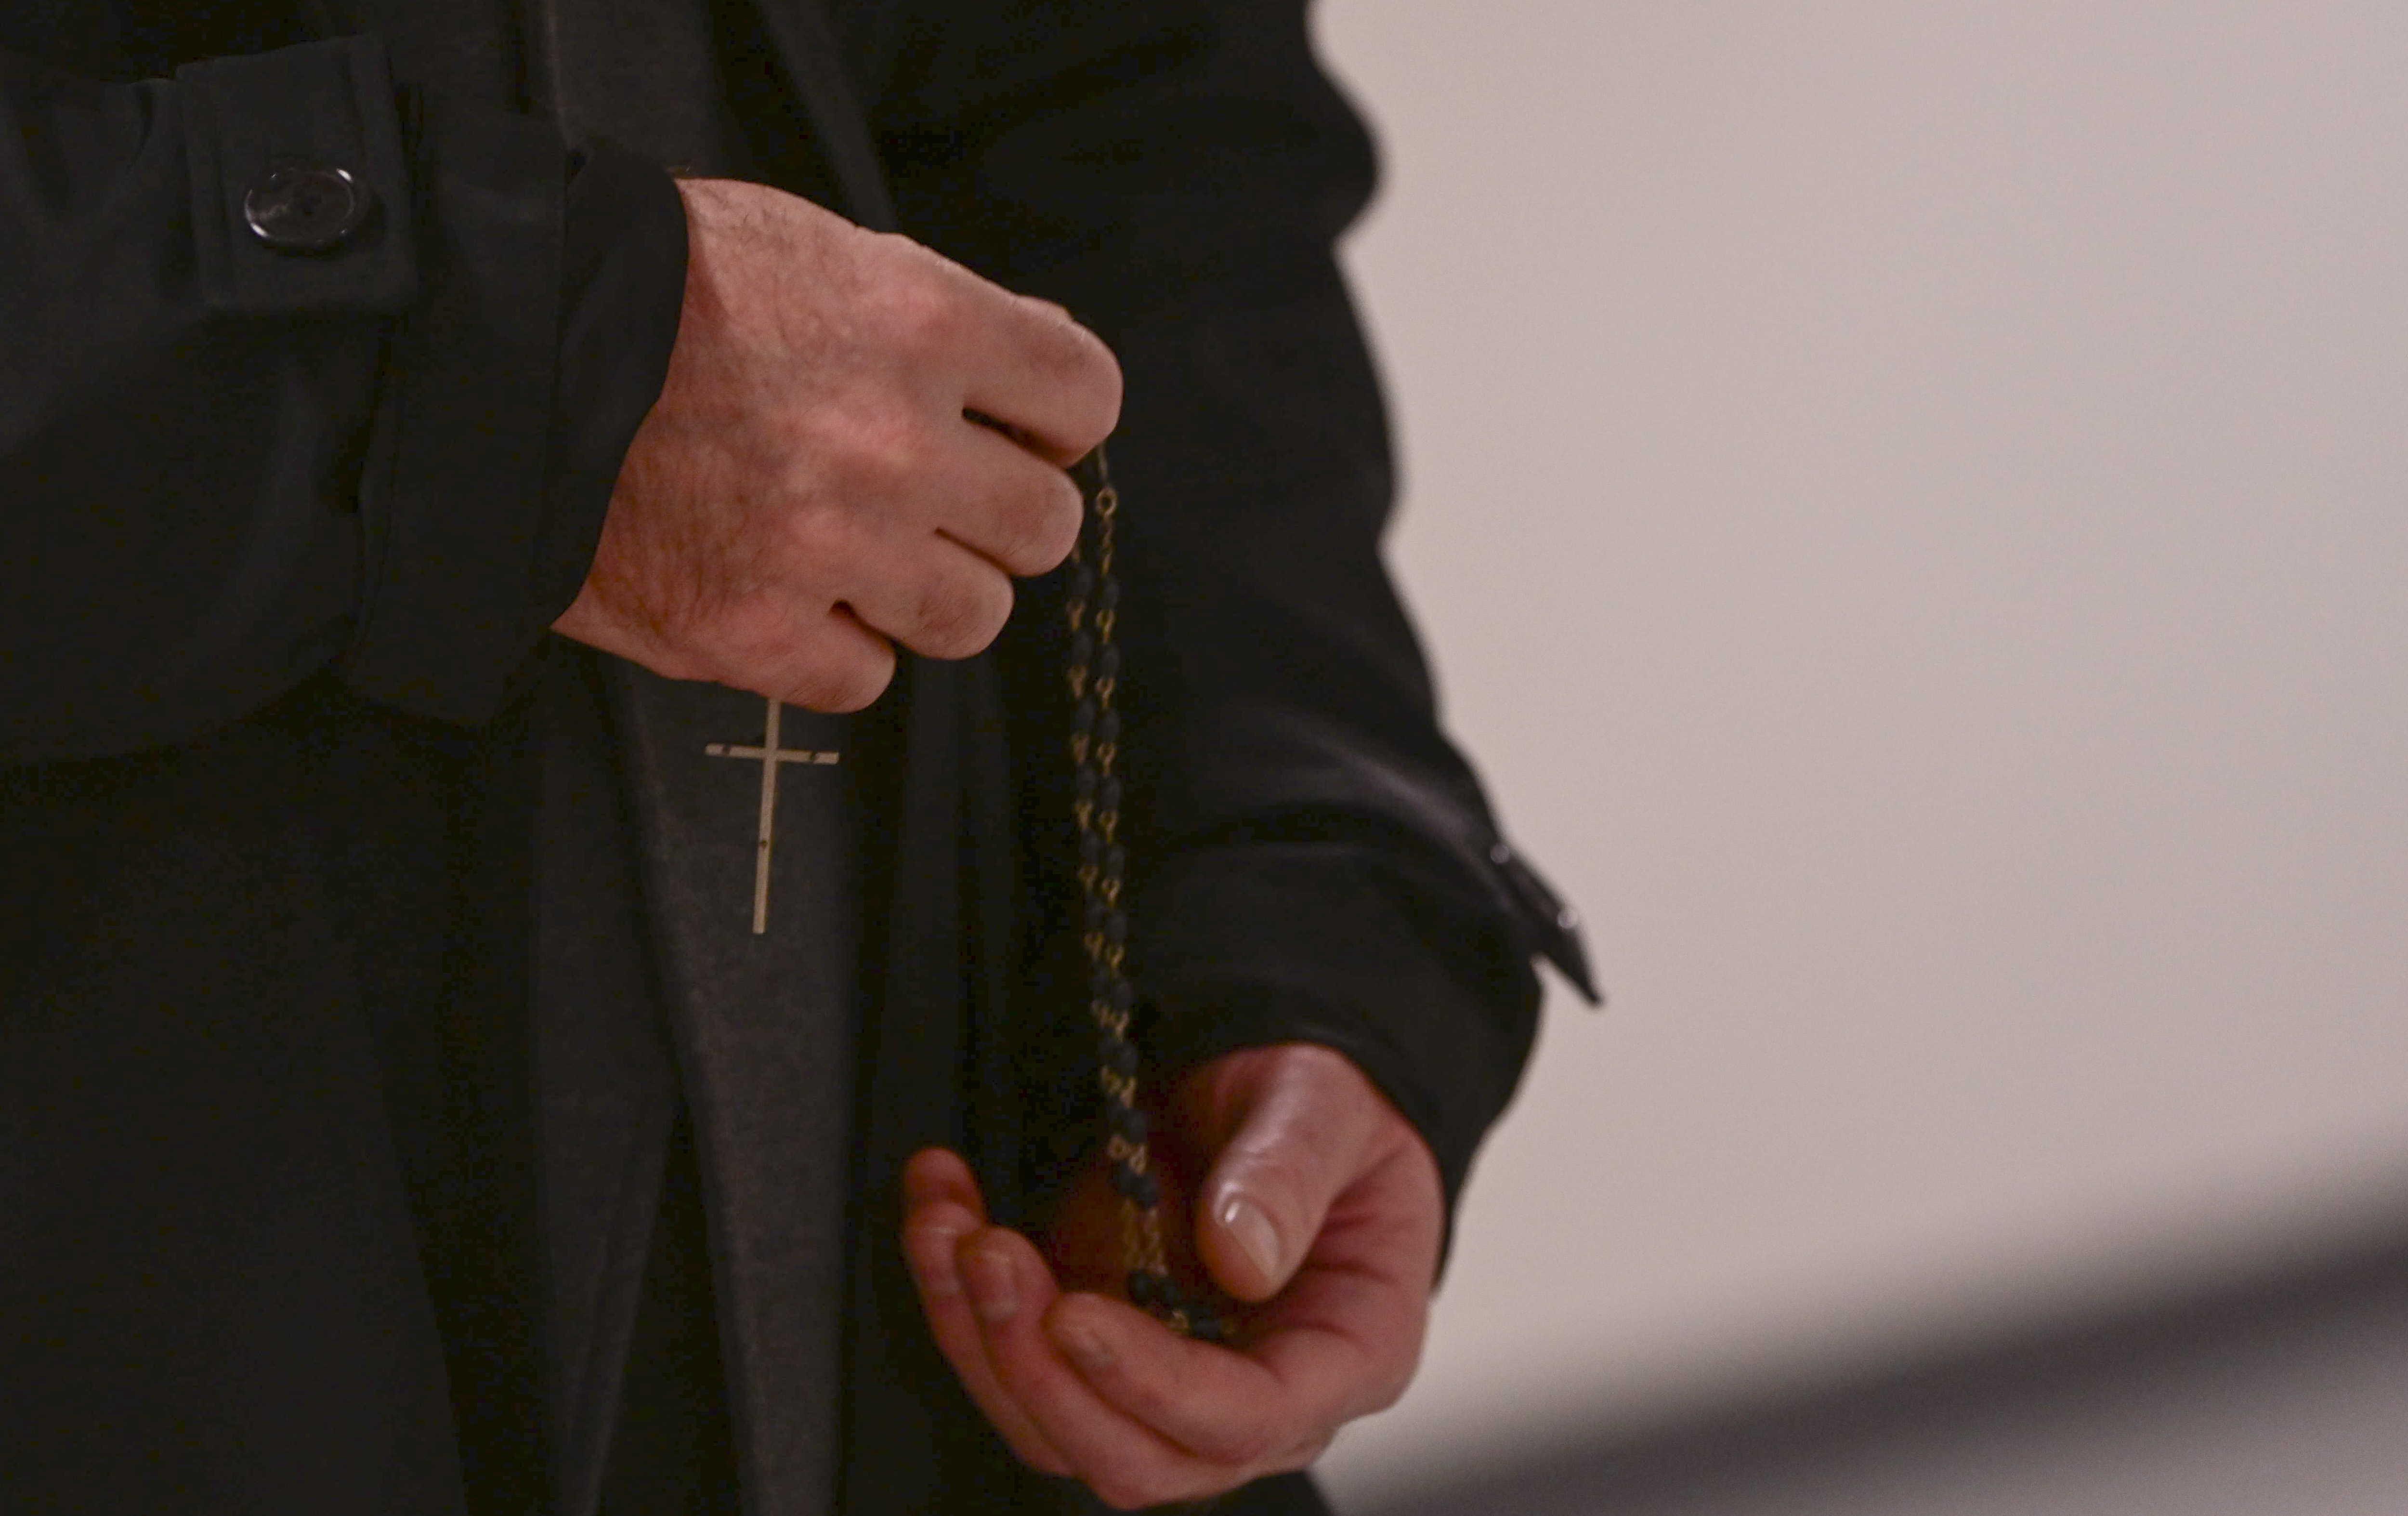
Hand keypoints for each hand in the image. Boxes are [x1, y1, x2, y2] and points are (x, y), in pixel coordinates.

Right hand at [553, 178, 1120, 709]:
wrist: (497, 354)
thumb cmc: (653, 290)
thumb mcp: (813, 249)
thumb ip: (939, 313)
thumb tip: (1037, 362)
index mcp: (920, 325)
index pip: (1085, 399)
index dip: (1056, 422)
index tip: (1020, 431)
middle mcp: (893, 443)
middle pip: (1042, 526)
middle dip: (995, 514)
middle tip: (930, 498)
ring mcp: (828, 548)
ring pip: (972, 616)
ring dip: (928, 591)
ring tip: (857, 551)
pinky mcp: (754, 633)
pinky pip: (865, 679)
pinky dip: (834, 649)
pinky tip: (787, 593)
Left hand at [901, 1044, 1443, 1509]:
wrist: (1269, 1080)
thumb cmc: (1323, 1100)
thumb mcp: (1322, 1105)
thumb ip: (1288, 1174)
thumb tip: (1239, 1259)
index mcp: (1348, 1352)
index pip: (1251, 1418)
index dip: (1155, 1386)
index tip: (1074, 1315)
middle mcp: (1253, 1392)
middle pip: (1136, 1453)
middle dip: (1042, 1373)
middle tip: (989, 1257)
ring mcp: (1161, 1376)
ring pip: (1053, 1421)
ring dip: (979, 1335)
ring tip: (945, 1224)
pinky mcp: (1090, 1342)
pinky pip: (1012, 1357)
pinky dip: (955, 1292)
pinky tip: (940, 1203)